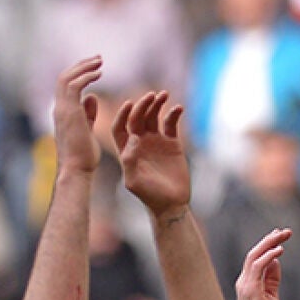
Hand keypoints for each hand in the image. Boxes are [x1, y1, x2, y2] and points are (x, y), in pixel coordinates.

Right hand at [52, 57, 103, 175]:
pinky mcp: (69, 112)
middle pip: (64, 77)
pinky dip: (86, 76)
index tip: (96, 69)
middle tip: (99, 59)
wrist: (76, 170)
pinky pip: (74, 85)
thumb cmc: (83, 157)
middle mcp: (59, 108)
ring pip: (67, 78)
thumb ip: (88, 114)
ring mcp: (62, 110)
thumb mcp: (87, 131)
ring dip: (84, 67)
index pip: (66, 86)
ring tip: (100, 62)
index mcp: (62, 113)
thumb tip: (92, 98)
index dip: (79, 74)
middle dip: (81, 65)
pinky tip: (99, 74)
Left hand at [112, 90, 190, 215]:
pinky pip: (171, 124)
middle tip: (151, 96)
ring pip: (154, 116)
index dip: (123, 114)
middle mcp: (140, 142)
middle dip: (143, 105)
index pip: (120, 127)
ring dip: (157, 104)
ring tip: (163, 95)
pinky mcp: (172, 143)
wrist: (171, 204)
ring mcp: (156, 141)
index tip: (129, 104)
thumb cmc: (149, 196)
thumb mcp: (134, 181)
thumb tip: (134, 138)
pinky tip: (178, 108)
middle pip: (137, 118)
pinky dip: (174, 114)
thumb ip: (129, 160)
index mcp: (127, 150)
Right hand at [235, 228, 288, 299]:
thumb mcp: (271, 296)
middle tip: (285, 231)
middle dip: (269, 240)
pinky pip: (258, 266)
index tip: (280, 237)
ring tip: (284, 235)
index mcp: (247, 283)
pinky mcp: (250, 290)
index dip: (267, 246)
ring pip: (254, 256)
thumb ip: (272, 279)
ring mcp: (245, 285)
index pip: (255, 259)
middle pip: (254, 253)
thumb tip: (275, 262)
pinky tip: (280, 250)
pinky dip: (268, 256)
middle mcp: (243, 282)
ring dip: (270, 243)